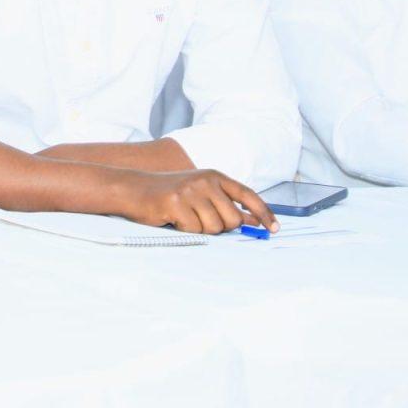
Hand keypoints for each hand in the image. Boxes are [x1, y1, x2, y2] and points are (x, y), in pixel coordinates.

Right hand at [118, 169, 277, 234]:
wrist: (133, 188)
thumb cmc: (170, 195)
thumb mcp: (201, 194)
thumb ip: (226, 204)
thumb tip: (253, 220)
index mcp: (215, 176)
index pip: (248, 195)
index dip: (264, 213)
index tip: (274, 228)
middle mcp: (206, 180)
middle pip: (232, 219)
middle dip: (221, 228)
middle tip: (201, 221)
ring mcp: (191, 190)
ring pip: (214, 228)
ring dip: (201, 230)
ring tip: (185, 218)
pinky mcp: (176, 202)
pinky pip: (193, 230)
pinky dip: (185, 230)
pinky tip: (173, 219)